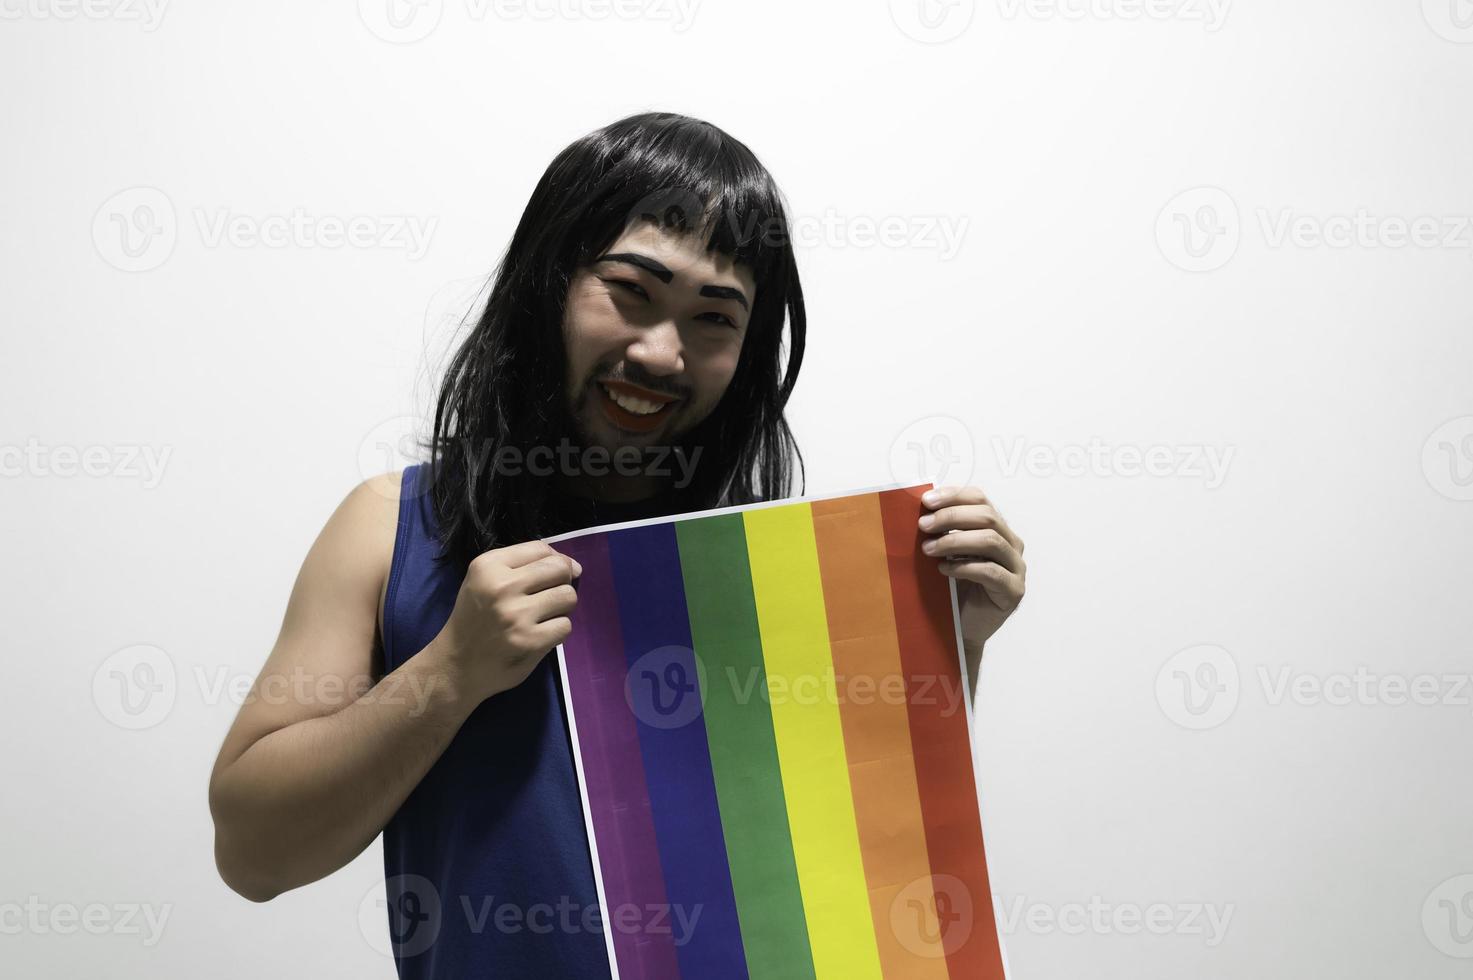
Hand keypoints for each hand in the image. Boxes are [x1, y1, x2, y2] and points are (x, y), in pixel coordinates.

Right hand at [431, 540, 582, 703]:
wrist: (455, 665)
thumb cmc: (474, 620)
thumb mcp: (485, 581)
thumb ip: (523, 567)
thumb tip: (573, 566)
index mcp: (488, 565)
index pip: (540, 548)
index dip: (556, 560)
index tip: (553, 575)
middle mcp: (502, 586)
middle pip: (559, 569)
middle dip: (562, 582)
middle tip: (548, 597)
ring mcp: (516, 615)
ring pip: (568, 596)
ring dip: (562, 608)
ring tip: (543, 616)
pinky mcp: (529, 641)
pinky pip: (565, 625)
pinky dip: (557, 631)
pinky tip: (539, 635)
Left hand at [917, 485, 1025, 652]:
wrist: (960, 628)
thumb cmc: (952, 588)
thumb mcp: (945, 553)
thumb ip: (942, 531)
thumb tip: (919, 509)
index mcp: (997, 528)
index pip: (981, 499)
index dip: (954, 495)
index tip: (926, 501)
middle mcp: (1011, 544)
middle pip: (987, 517)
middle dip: (951, 517)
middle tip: (923, 525)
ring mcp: (1016, 568)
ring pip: (991, 541)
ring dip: (954, 541)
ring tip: (928, 549)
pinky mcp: (1013, 591)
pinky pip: (991, 572)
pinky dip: (964, 567)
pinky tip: (943, 569)